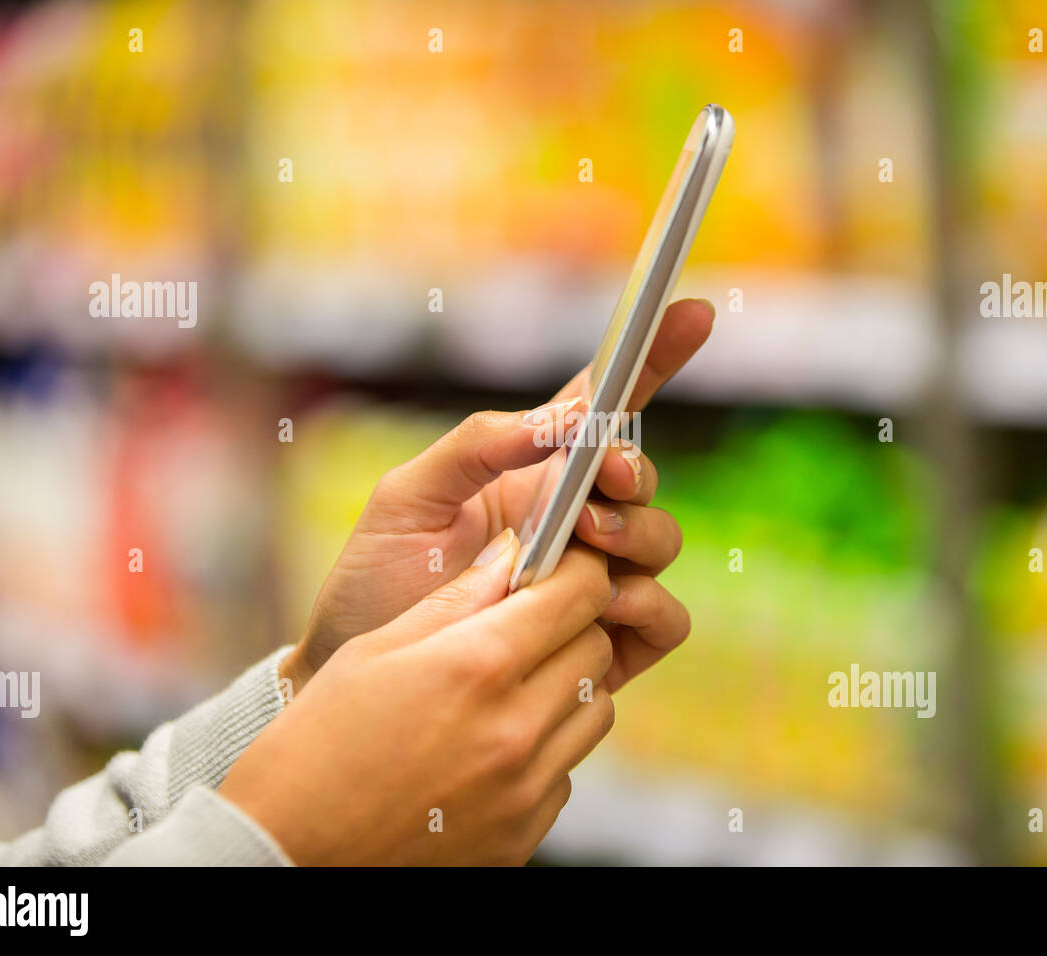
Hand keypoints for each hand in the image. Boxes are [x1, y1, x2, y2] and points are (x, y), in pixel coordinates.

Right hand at [222, 543, 614, 865]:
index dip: (576, 571)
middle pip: (596, 649)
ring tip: (508, 687)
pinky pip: (566, 769)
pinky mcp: (524, 833)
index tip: (560, 569)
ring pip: (593, 709)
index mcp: (476, 666)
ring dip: (566, 686)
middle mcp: (514, 728)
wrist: (289, 852)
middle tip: (527, 625)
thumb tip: (511, 554)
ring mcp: (524, 788)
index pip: (578, 595)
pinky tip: (489, 745)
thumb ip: (456, 598)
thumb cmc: (316, 743)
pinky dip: (545, 747)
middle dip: (571, 625)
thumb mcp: (374, 649)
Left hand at [285, 298, 713, 692]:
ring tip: (587, 547)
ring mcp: (594, 583)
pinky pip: (665, 619)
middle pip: (644, 481)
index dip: (652, 357)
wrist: (357, 667)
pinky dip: (650, 606)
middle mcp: (575, 523)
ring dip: (638, 536)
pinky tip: (606, 607)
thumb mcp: (407, 494)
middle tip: (601, 480)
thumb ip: (478, 444)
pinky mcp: (603, 645)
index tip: (689, 310)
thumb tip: (562, 419)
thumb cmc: (377, 576)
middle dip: (634, 472)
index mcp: (534, 474)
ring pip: (662, 543)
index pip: (605, 410)